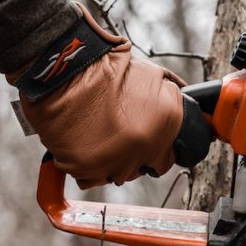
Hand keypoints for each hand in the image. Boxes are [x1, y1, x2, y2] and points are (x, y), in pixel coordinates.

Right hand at [13, 4, 196, 188]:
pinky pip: (91, 178)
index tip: (142, 141)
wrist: (62, 67)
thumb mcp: (147, 72)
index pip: (169, 154)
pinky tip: (81, 144)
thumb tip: (184, 104)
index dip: (155, 147)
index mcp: (167, 119)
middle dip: (132, 155)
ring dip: (110, 161)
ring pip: (118, 174)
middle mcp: (146, 144)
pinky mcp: (88, 170)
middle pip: (143, 167)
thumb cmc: (99, 66)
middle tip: (114, 135)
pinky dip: (86, 167)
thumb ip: (169, 95)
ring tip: (96, 136)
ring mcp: (117, 161)